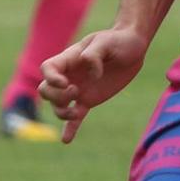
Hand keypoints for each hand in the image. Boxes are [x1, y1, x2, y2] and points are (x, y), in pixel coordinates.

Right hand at [39, 27, 151, 142]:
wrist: (133, 48)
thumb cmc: (118, 40)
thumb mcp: (106, 42)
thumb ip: (94, 55)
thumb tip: (92, 73)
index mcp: (69, 59)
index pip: (47, 68)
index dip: (50, 78)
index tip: (64, 83)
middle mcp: (70, 76)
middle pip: (46, 90)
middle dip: (56, 96)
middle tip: (76, 91)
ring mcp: (78, 89)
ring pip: (58, 106)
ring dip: (62, 112)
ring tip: (78, 111)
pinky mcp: (89, 100)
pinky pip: (75, 117)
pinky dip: (70, 128)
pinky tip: (66, 140)